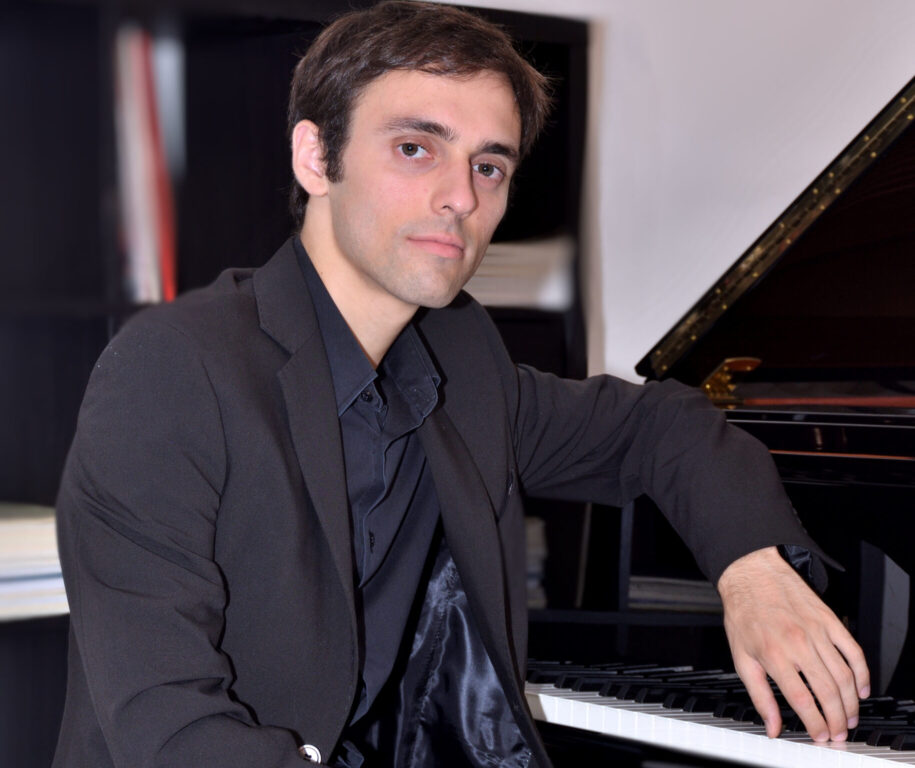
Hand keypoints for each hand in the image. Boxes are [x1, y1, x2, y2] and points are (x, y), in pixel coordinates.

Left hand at [717, 546, 869, 741]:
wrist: (752, 574)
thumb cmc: (744, 614)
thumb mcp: (741, 657)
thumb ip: (759, 695)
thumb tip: (772, 726)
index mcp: (773, 654)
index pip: (802, 699)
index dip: (815, 723)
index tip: (820, 736)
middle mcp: (798, 643)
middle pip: (827, 692)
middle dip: (838, 720)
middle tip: (839, 734)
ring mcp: (817, 631)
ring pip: (844, 676)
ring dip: (852, 703)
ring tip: (850, 719)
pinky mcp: (829, 620)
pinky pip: (853, 651)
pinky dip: (862, 673)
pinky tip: (861, 689)